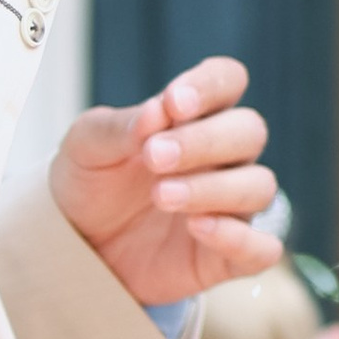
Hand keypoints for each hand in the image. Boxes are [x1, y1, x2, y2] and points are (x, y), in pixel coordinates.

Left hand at [50, 57, 284, 304]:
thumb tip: (158, 111)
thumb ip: (119, 127)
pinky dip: (238, 238)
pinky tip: (197, 227)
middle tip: (154, 156)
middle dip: (204, 141)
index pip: (226, 81)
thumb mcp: (85, 148)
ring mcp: (230, 207)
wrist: (77, 248)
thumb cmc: (91, 184)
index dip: (210, 85)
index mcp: (192, 117)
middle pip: (249, 131)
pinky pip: (262, 248)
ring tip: (160, 195)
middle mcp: (222, 157)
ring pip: (260, 186)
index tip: (173, 102)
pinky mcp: (227, 257)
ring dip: (213, 187)